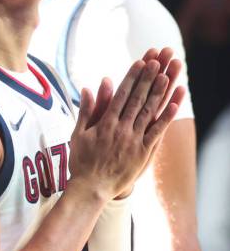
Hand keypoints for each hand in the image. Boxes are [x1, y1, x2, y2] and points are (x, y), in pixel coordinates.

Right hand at [68, 57, 183, 199]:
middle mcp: (120, 129)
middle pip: (136, 99)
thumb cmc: (81, 162)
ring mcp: (132, 141)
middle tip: (158, 62)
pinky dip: (165, 120)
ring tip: (167, 76)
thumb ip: (86, 110)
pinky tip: (173, 106)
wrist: (90, 189)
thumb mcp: (78, 134)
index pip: (121, 95)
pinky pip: (156, 134)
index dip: (131, 77)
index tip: (140, 62)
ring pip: (147, 113)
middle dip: (147, 79)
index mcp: (105, 123)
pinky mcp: (141, 154)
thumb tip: (88, 88)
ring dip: (158, 94)